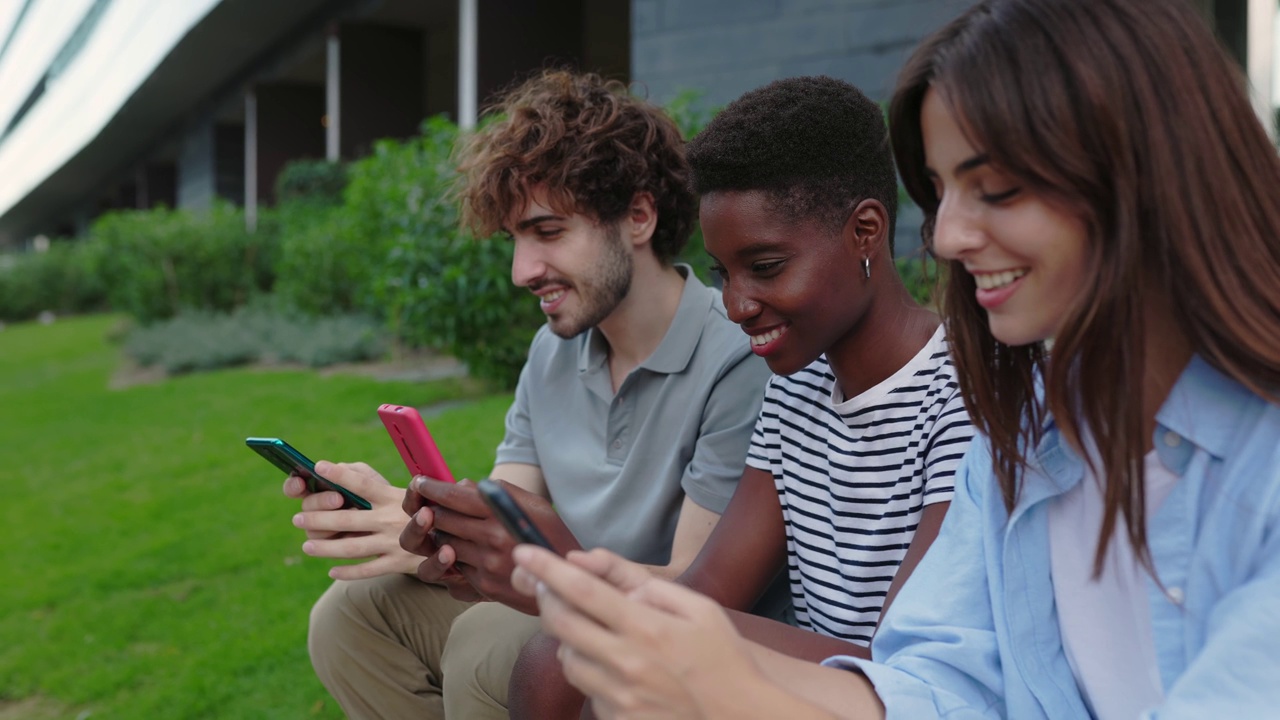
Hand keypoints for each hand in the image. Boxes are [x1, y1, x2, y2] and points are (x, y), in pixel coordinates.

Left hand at [283, 461, 430, 579]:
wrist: (455, 538)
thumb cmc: (421, 509)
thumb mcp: (407, 490)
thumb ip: (375, 480)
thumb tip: (342, 471)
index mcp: (393, 497)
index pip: (362, 484)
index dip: (340, 475)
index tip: (318, 466)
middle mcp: (391, 519)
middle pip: (349, 519)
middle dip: (319, 519)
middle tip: (296, 519)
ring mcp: (393, 543)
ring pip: (352, 548)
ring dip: (326, 547)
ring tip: (306, 546)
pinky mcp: (398, 563)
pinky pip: (367, 570)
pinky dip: (348, 572)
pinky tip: (331, 571)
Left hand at [400, 477, 578, 611]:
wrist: (568, 579)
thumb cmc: (550, 535)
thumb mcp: (533, 504)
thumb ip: (498, 491)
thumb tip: (463, 485)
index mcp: (502, 514)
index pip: (455, 497)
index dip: (432, 488)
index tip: (420, 482)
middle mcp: (491, 539)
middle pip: (441, 519)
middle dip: (432, 510)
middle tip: (430, 504)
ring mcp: (485, 565)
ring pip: (442, 544)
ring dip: (440, 534)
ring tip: (449, 528)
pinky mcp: (483, 586)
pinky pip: (454, 567)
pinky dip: (453, 557)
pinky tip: (464, 551)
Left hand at [512, 546, 763, 719]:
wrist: (740, 718)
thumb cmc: (724, 659)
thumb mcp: (700, 609)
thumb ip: (651, 586)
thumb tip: (606, 575)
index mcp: (646, 627)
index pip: (582, 589)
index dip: (547, 568)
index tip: (522, 552)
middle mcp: (625, 661)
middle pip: (560, 622)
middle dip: (546, 597)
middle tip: (547, 585)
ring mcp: (618, 695)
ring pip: (566, 658)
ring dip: (568, 638)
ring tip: (593, 630)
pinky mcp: (616, 718)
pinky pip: (586, 688)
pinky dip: (590, 671)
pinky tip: (614, 666)